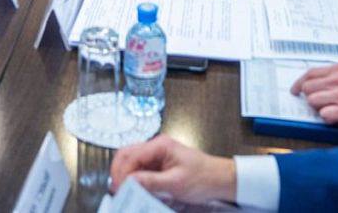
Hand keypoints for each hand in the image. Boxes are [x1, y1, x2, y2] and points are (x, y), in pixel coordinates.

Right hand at [110, 135, 236, 204]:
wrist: (220, 179)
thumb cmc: (203, 178)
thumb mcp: (176, 183)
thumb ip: (150, 182)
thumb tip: (128, 182)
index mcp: (160, 145)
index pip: (131, 155)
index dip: (122, 173)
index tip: (119, 189)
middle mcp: (156, 147)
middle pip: (127, 155)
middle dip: (119, 172)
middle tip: (117, 190)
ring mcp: (156, 155)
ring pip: (131, 162)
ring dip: (125, 176)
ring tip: (124, 191)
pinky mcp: (159, 165)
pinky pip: (140, 169)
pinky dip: (134, 179)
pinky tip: (135, 190)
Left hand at [291, 64, 337, 127]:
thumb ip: (335, 77)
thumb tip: (314, 85)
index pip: (310, 74)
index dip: (299, 84)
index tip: (296, 91)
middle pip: (307, 89)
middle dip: (311, 98)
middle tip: (322, 104)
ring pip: (313, 102)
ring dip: (320, 109)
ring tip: (334, 110)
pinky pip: (324, 115)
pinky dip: (329, 118)